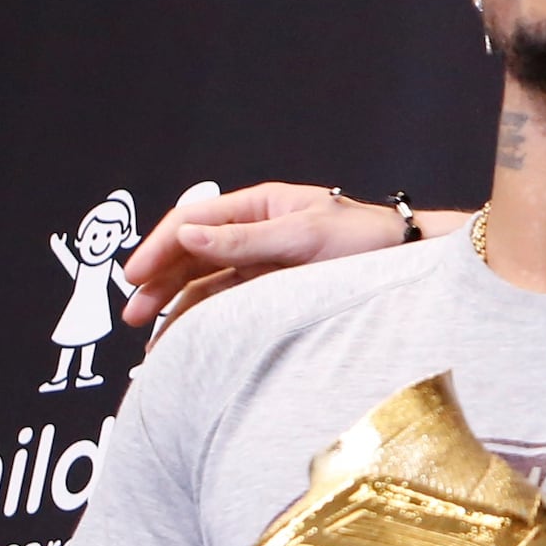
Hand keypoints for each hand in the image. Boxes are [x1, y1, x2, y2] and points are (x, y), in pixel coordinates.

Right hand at [117, 183, 403, 335]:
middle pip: (192, 255)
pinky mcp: (275, 292)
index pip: (193, 222)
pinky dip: (205, 320)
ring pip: (206, 284)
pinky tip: (187, 340)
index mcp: (259, 205)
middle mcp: (255, 232)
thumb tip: (186, 234)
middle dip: (159, 283)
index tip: (135, 277)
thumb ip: (243, 240)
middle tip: (134, 315)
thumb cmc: (368, 240)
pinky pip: (229, 303)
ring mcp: (263, 263)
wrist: (412, 265)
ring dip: (176, 307)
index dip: (159, 248)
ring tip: (152, 339)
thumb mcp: (303, 237)